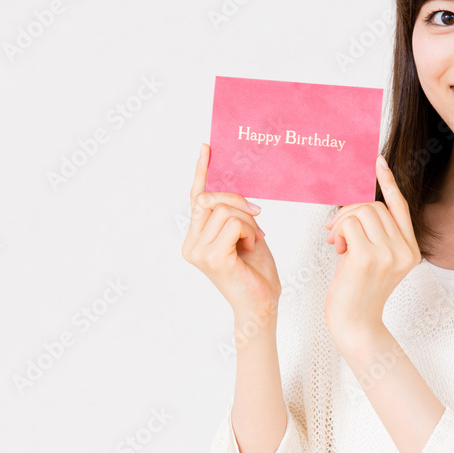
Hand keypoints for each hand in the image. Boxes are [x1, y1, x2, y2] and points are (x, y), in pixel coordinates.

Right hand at [181, 143, 280, 319]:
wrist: (262, 304)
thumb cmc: (256, 272)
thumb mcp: (244, 234)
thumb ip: (231, 214)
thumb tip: (230, 190)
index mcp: (195, 238)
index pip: (196, 199)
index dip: (202, 172)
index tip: (207, 148)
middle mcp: (191, 244)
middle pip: (209, 199)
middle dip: (237, 201)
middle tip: (258, 213)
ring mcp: (198, 251)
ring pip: (225, 210)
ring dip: (249, 221)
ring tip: (254, 239)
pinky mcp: (211, 257)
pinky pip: (233, 223)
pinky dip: (249, 231)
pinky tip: (252, 246)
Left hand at [323, 154, 420, 346]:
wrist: (354, 324)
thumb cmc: (357, 291)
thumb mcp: (372, 258)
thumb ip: (372, 234)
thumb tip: (354, 206)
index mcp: (411, 250)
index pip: (400, 206)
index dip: (388, 182)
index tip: (378, 161)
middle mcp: (405, 251)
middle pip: (374, 206)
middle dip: (349, 213)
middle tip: (335, 233)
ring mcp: (389, 255)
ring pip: (361, 212)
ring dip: (342, 223)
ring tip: (338, 244)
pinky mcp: (369, 259)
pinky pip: (350, 224)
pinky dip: (339, 231)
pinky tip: (337, 250)